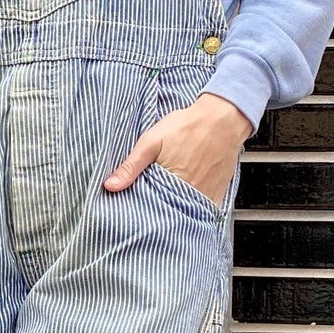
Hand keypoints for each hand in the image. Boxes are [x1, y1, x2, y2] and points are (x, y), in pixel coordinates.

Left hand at [103, 91, 253, 204]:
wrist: (223, 118)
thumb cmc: (188, 126)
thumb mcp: (151, 142)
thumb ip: (131, 166)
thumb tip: (110, 186)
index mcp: (171, 185)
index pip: (150, 209)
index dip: (141, 209)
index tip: (135, 207)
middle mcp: (190, 195)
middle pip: (168, 213)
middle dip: (158, 211)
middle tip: (151, 203)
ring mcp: (206, 196)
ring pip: (185, 212)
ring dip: (175, 210)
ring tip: (166, 201)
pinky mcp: (217, 194)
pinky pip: (202, 209)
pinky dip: (192, 207)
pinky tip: (185, 198)